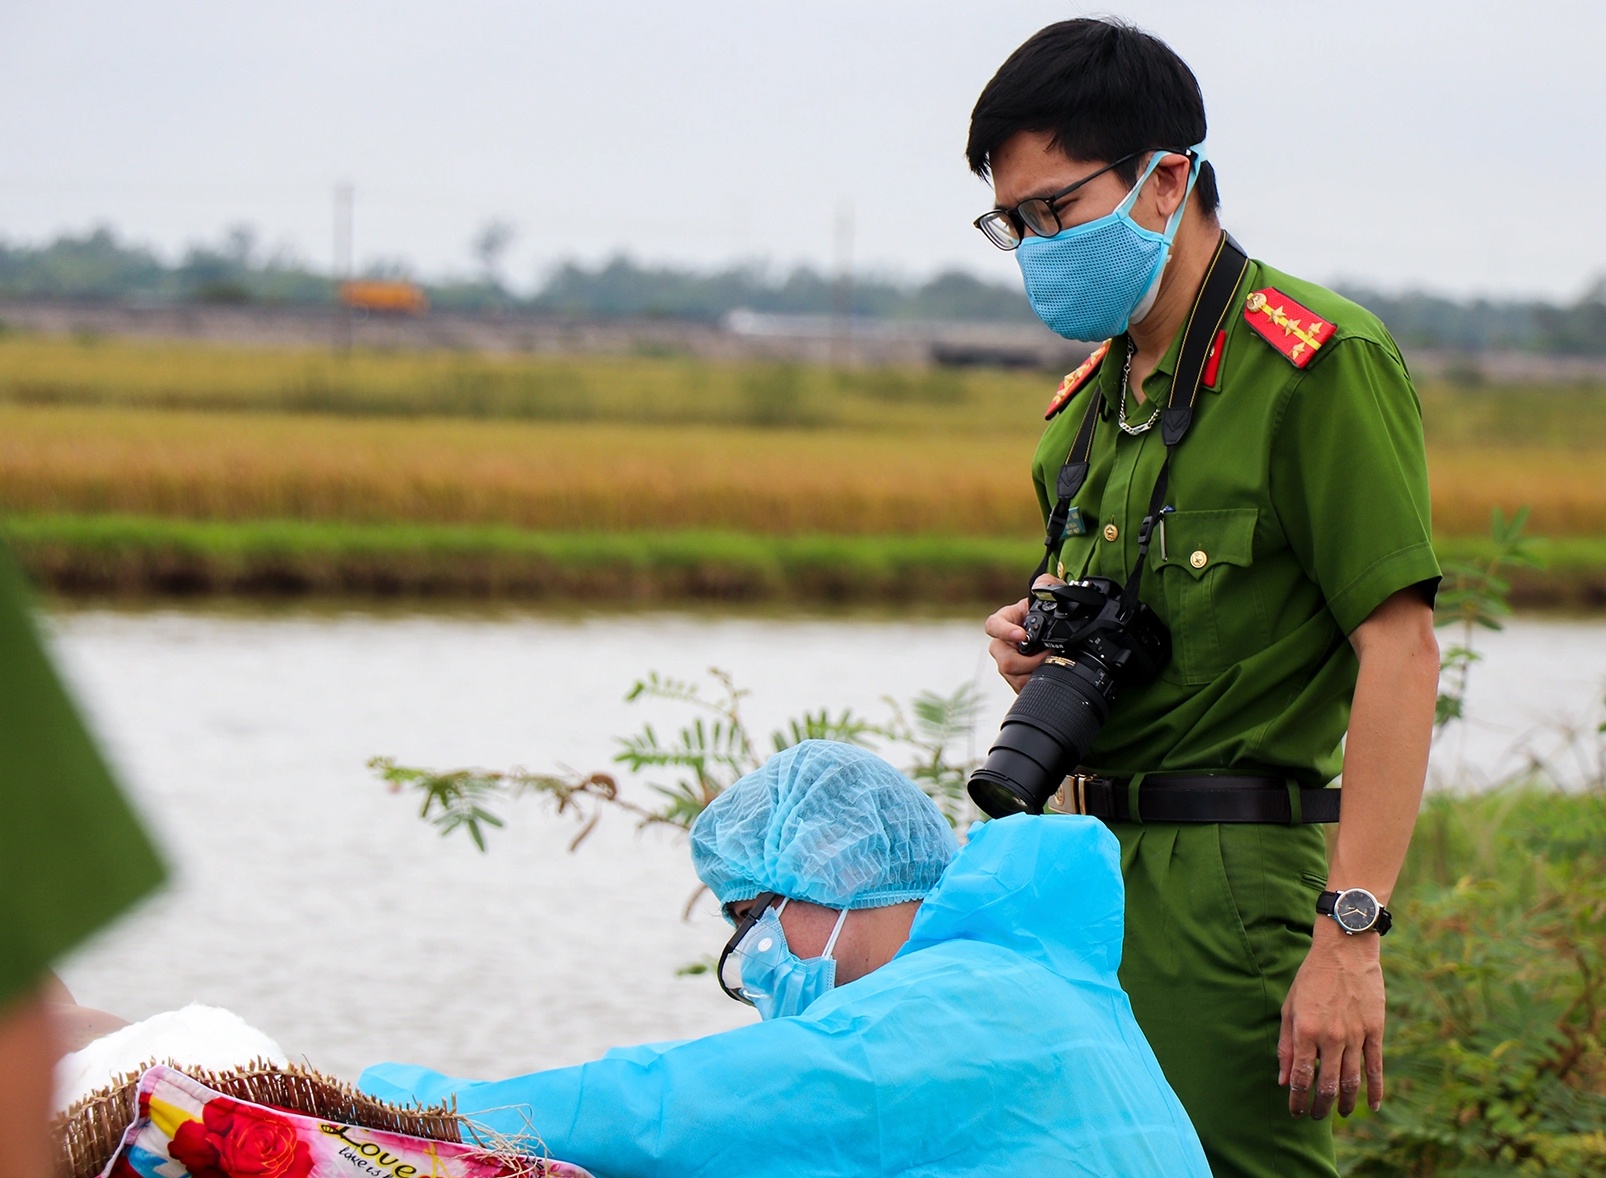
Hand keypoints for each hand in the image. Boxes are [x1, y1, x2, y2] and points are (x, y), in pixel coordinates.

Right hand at [984, 575, 1062, 692]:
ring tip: (1050, 665)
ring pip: (1012, 676)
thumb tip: (1043, 584)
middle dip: (1027, 662)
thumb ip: (1046, 585)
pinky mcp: (1015, 678)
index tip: (1021, 636)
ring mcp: (1007, 661)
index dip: (1004, 631)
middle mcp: (1002, 643)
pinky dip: (1033, 684)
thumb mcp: (1049, 595)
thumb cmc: (1046, 612)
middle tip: (1046, 656)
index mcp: (1005, 620)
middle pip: (1003, 659)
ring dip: (1033, 673)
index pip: (993, 625)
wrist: (1053, 632)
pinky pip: (1018, 687)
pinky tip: (1045, 676)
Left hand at [1278, 920, 1385, 1118]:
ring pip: (1352, 1081)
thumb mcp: (1289, 1007)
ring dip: (1346, 1102)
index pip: (1301, 1077)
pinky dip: (1375, 1090)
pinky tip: (1371, 1106)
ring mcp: (1355, 1036)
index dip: (1297, 1099)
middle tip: (1315, 1117)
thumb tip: (1283, 1079)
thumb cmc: (1311, 978)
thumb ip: (1286, 1045)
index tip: (1295, 1112)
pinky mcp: (1375, 1031)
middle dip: (1320, 1106)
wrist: (1345, 951)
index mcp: (1306, 1031)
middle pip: (1328, 1085)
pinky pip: (1376, 1067)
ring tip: (1341, 1115)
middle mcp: (1331, 1038)